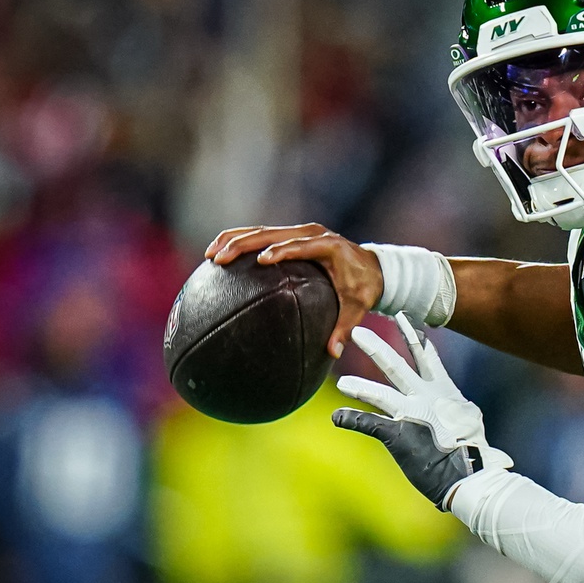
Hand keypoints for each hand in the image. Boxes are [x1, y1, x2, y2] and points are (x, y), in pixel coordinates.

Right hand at [205, 223, 382, 357]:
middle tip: (221, 258)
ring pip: (261, 230)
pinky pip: (261, 235)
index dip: (282, 251)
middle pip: (272, 233)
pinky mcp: (290, 235)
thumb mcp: (357, 307)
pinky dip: (239, 241)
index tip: (262, 261)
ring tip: (210, 255)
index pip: (301, 246)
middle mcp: (312, 233)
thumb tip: (333, 352)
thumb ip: (345, 328)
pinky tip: (217, 254)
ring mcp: (299, 231)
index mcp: (329, 246)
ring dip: (233, 239)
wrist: (373, 267)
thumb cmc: (364, 287)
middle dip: (243, 244)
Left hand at [332, 314, 512, 508]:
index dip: (415, 338)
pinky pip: (370, 424)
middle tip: (359, 331)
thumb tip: (465, 408)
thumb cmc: (474, 454)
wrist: (471, 473)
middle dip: (378, 348)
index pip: (428, 359)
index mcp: (444, 393)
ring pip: (380, 393)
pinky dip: (352, 419)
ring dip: (360, 386)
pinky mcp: (398, 435)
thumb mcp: (471, 423)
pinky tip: (337, 416)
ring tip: (341, 381)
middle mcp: (426, 398)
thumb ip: (463, 413)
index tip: (406, 319)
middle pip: (398, 366)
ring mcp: (411, 415)